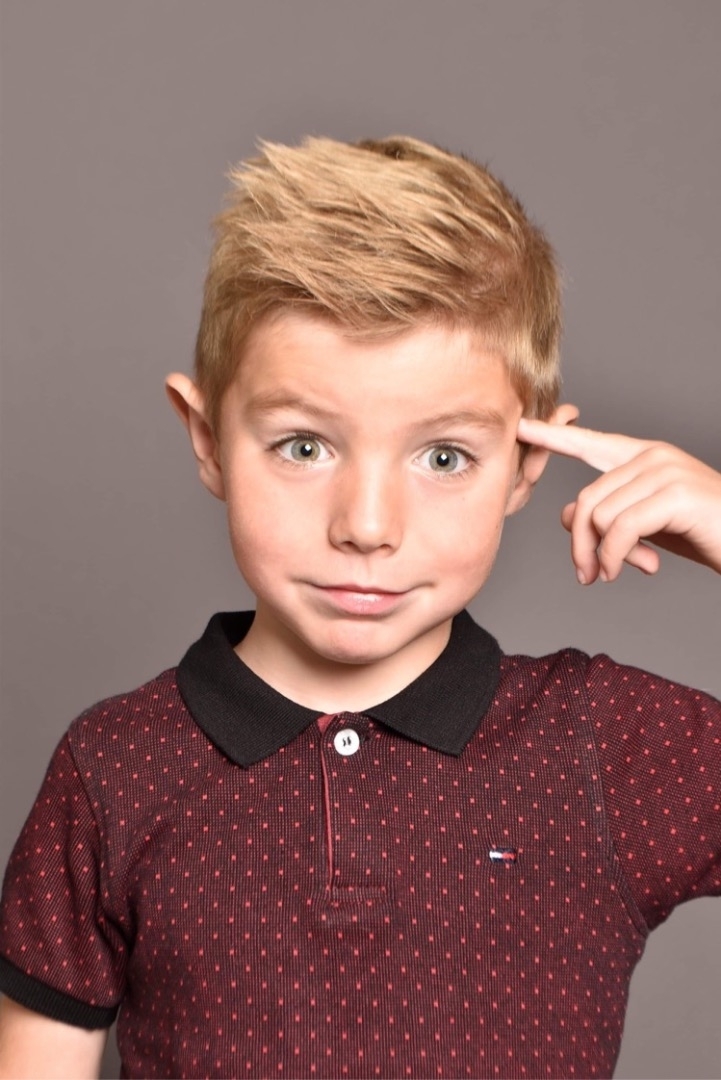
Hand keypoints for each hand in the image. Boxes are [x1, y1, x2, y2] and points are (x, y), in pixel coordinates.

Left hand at [517, 418, 720, 582]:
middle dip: (581, 544)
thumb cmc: (702, 532)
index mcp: (644, 457)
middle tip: (590, 575)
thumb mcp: (645, 523)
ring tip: (625, 571)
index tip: (522, 427)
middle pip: (584, 500)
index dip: (553, 437)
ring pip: (598, 517)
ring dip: (603, 556)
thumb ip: (608, 514)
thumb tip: (565, 517)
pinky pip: (619, 530)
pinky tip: (629, 570)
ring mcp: (665, 472)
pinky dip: (616, 557)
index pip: (589, 443)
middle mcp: (652, 456)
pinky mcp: (675, 495)